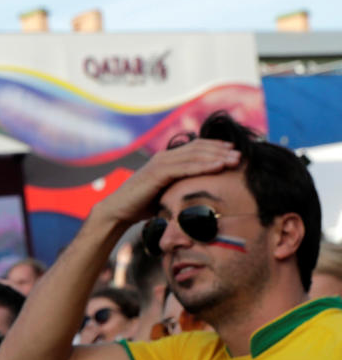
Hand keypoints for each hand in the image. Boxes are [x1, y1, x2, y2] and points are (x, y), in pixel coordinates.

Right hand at [91, 139, 241, 227]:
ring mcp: (160, 163)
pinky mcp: (157, 172)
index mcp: (167, 160)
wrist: (118, 211)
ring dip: (217, 157)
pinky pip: (185, 167)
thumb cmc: (141, 207)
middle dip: (221, 150)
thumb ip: (179, 188)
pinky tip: (219, 167)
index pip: (196, 149)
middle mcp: (164, 157)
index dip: (216, 149)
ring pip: (195, 156)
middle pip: (199, 148)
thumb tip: (198, 197)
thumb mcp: (165, 194)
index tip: (235, 154)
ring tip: (236, 160)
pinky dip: (204, 166)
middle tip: (242, 154)